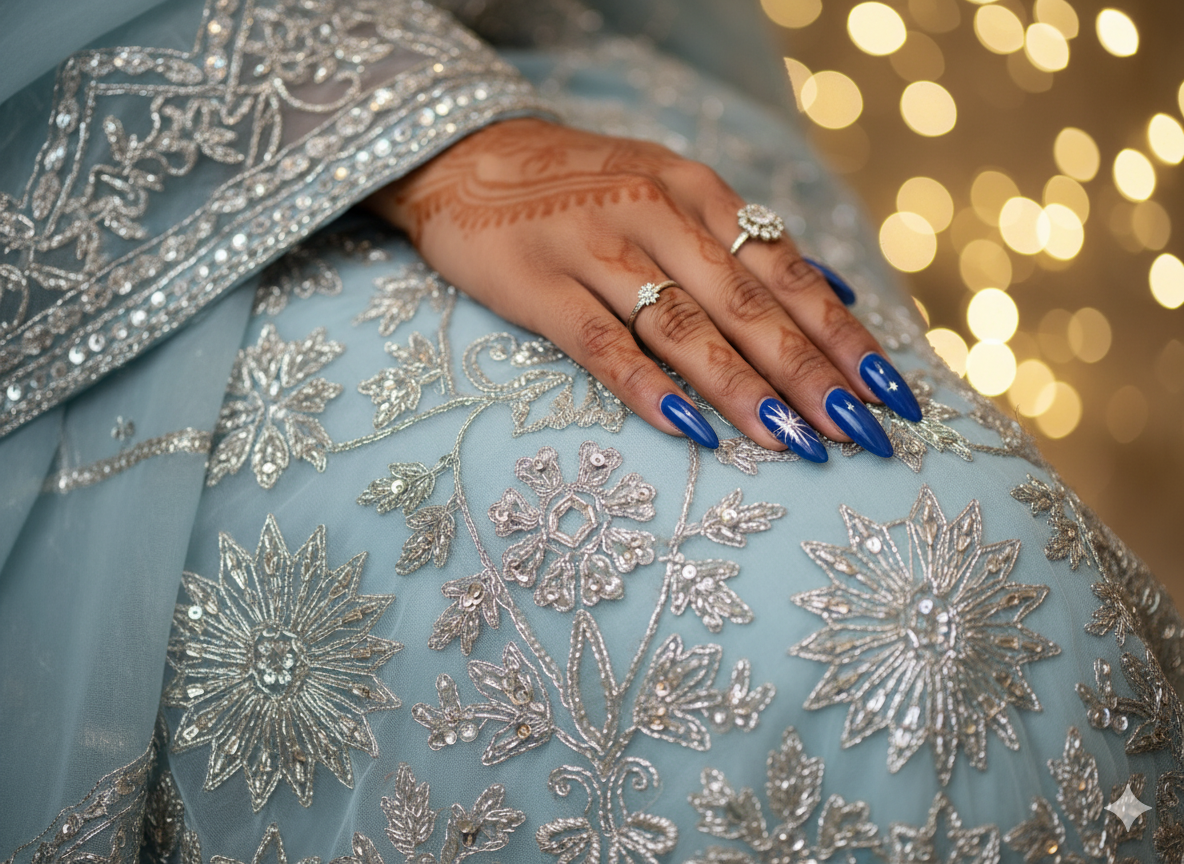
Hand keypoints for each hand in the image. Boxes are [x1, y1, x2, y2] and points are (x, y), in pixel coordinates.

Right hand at [366, 119, 919, 457]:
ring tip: (794, 442)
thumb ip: (745, 241)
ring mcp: (595, 247)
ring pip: (683, 326)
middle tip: (861, 432)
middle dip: (811, 373)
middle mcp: (657, 215)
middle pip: (747, 305)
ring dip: (743, 387)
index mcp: (697, 193)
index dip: (841, 335)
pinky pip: (599, 341)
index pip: (786, 273)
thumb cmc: (583, 187)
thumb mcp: (670, 190)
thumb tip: (836, 293)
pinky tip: (688, 427)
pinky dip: (645, 386)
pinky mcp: (538, 282)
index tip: (890, 392)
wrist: (467, 156)